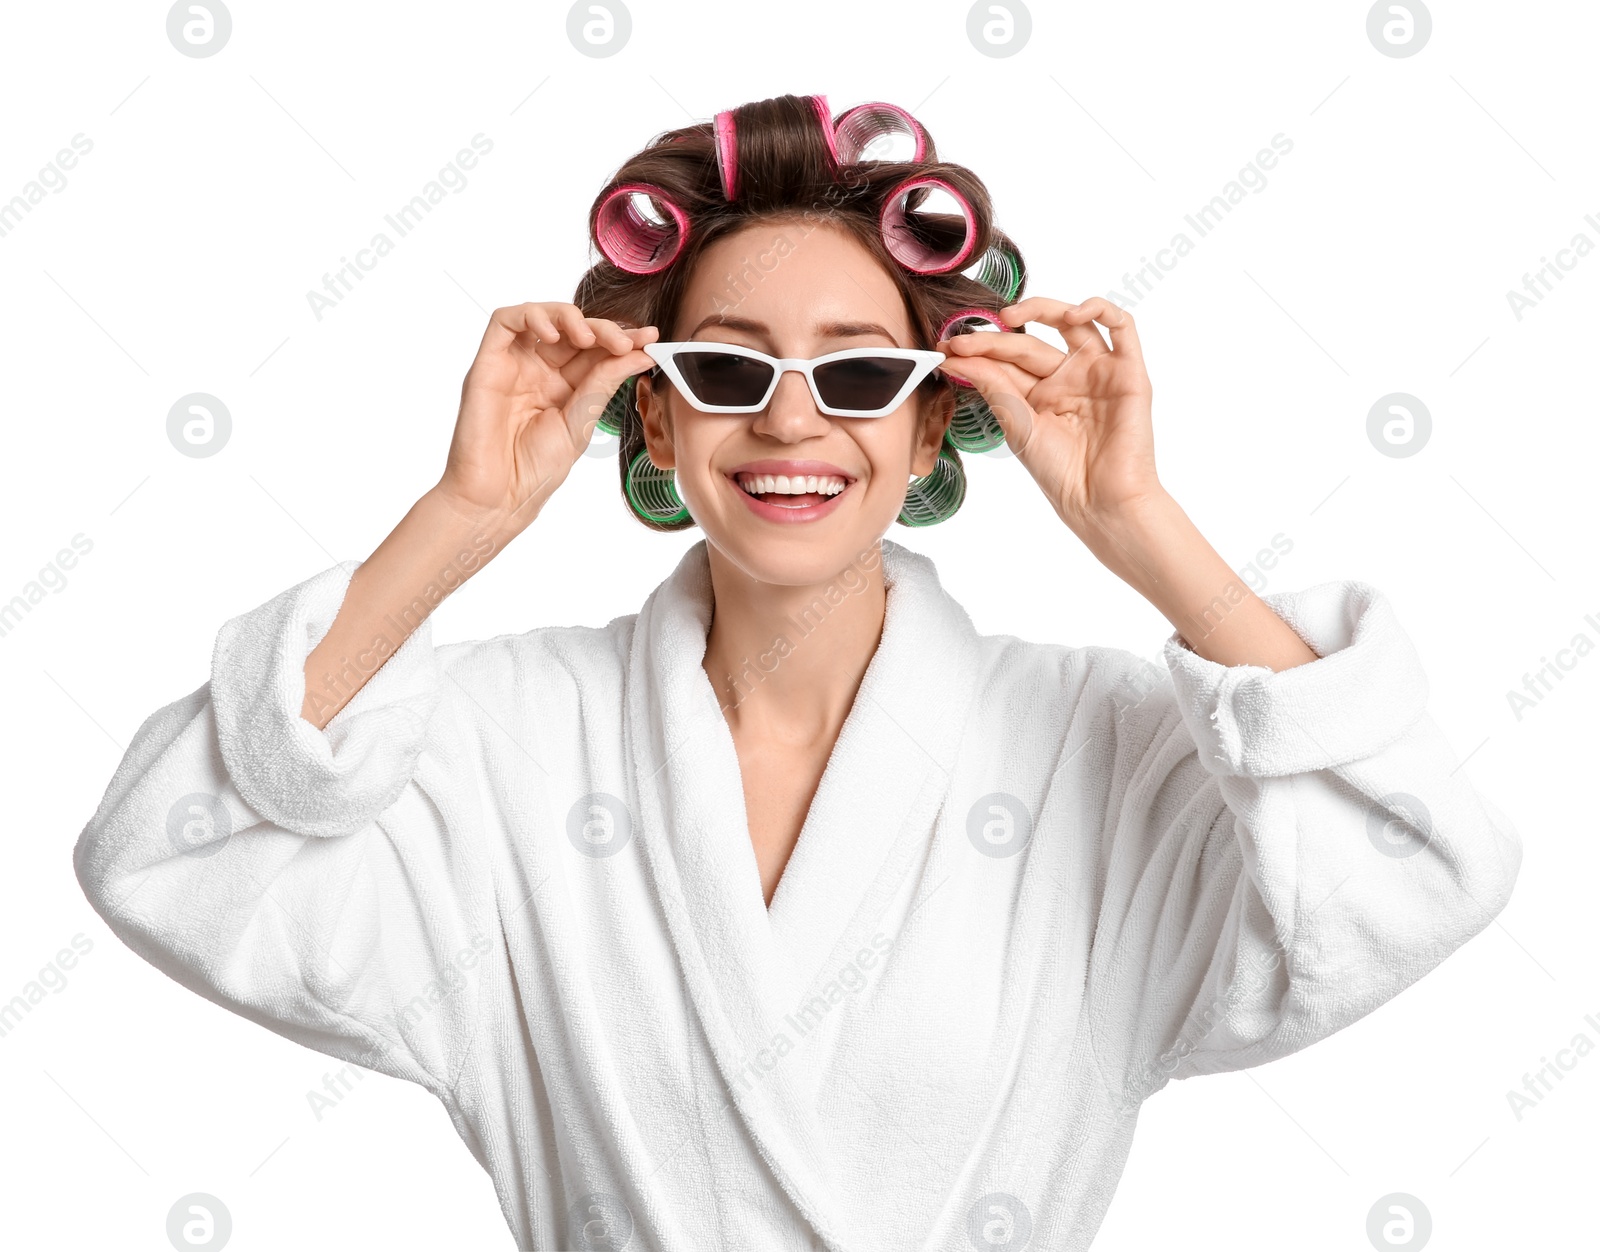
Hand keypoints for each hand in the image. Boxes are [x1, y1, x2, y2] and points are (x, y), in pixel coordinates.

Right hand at [436, 301, 657, 539]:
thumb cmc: (536, 468)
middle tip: (626, 341)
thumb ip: (605, 383)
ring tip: (589, 337)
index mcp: (565, 387)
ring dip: (569, 316)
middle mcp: (539, 371)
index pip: (596, 351)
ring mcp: (514, 364)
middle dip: (604, 328)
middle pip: (573, 330)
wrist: (499, 496)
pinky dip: (531, 316)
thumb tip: (642, 353)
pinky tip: (554, 333)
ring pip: (541, 316)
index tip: (650, 339)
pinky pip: (505, 321)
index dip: (623, 340)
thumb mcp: (581, 422)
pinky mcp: (487, 362)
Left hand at [936, 296, 1160, 536]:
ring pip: (1075, 322)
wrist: (1098, 500)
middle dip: (994, 339)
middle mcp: (1069, 378)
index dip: (978, 351)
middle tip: (961, 340)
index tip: (946, 350)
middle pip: (1030, 343)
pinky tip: (1073, 313)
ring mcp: (1098, 372)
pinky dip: (1100, 309)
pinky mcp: (1128, 371)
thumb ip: (993, 387)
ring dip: (1043, 309)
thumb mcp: (1017, 425)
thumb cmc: (1060, 473)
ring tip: (1009, 317)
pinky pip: (1122, 327)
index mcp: (1040, 394)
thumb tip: (957, 358)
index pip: (1007, 361)